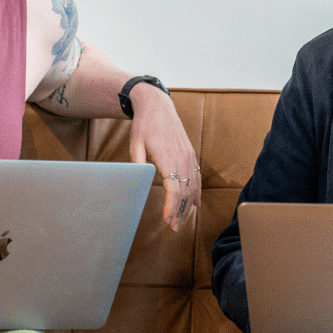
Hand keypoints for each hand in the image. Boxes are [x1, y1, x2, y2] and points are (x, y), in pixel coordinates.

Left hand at [127, 85, 200, 229]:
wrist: (158, 105)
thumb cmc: (144, 125)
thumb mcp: (135, 144)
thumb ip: (137, 164)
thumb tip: (138, 183)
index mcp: (167, 158)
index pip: (173, 189)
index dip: (171, 207)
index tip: (167, 220)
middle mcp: (181, 158)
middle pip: (185, 192)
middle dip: (181, 212)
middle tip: (174, 228)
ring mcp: (188, 156)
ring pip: (193, 186)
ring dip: (189, 206)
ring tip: (182, 220)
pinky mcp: (190, 154)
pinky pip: (197, 177)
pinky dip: (197, 192)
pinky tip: (195, 204)